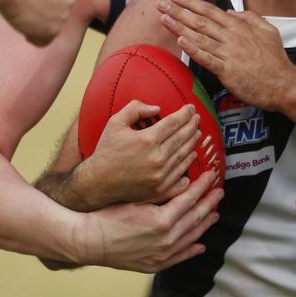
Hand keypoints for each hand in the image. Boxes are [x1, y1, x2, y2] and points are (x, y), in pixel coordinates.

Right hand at [3, 0, 74, 44]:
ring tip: (22, 19)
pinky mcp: (54, 30)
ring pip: (51, 28)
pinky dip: (33, 39)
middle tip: (25, 12)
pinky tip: (23, 31)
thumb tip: (39, 4)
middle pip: (57, 14)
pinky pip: (43, 41)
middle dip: (43, 15)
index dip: (44, 1)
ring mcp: (63, 16)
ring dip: (37, 27)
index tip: (30, 0)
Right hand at [73, 169, 223, 271]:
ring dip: (205, 223)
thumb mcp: (136, 198)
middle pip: (195, 218)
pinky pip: (180, 257)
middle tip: (219, 191)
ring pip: (191, 237)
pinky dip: (192, 250)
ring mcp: (162, 255)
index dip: (203, 186)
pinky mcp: (155, 265)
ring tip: (214, 213)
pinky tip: (200, 244)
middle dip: (209, 203)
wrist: (88, 240)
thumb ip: (163, 193)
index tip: (212, 176)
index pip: (191, 200)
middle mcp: (166, 240)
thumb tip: (186, 183)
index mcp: (162, 220)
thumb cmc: (108, 214)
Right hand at [81, 101, 201, 206]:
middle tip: (197, 118)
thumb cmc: (106, 151)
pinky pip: (181, 173)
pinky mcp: (160, 188)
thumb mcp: (115, 123)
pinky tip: (191, 154)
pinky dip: (188, 162)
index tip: (191, 108)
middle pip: (183, 137)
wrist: (98, 182)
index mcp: (147, 140)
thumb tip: (157, 108)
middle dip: (192, 125)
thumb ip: (135, 109)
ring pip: (184, 154)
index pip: (174, 122)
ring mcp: (160, 175)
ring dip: (193, 142)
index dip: (185, 114)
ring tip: (197, 133)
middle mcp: (157, 158)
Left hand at [157, 0, 292, 108]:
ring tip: (163, 19)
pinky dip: (193, 49)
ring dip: (179, 27)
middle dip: (178, 11)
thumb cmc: (276, 60)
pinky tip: (180, 42)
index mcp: (239, 26)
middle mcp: (232, 37)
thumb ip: (250, 18)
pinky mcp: (227, 71)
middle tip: (161, 4)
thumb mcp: (269, 31)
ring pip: (199, 37)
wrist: (283, 84)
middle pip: (199, 20)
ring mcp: (228, 53)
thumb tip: (232, 12)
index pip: (209, 10)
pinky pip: (206, 58)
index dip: (190, 2)